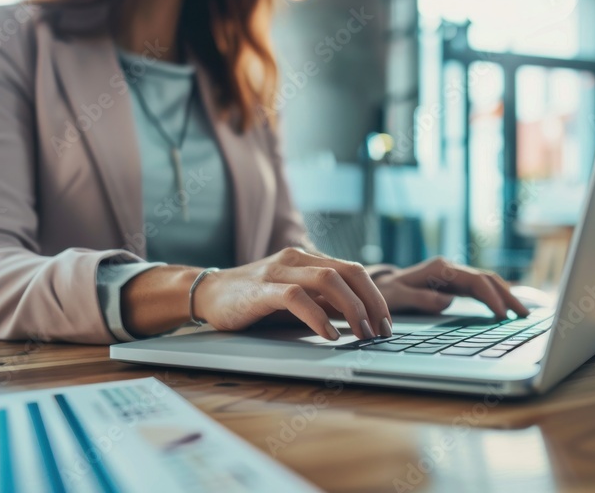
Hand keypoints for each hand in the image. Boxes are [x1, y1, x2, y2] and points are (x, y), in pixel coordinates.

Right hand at [193, 248, 390, 340]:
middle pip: (349, 272)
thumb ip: (323, 301)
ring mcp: (279, 272)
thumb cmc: (254, 298)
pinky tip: (330, 334)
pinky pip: (296, 299)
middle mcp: (297, 260)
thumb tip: (359, 317)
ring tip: (363, 333)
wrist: (208, 293)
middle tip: (382, 331)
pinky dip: (318, 317)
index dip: (376, 296)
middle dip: (372, 303)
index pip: (354, 270)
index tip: (387, 323)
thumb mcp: (296, 297)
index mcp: (308, 260)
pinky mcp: (261, 291)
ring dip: (353, 309)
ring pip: (328, 280)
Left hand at [372, 257, 528, 319]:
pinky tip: (506, 308)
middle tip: (525, 314)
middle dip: (507, 295)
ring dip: (505, 296)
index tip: (502, 314)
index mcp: (439, 269)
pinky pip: (480, 289)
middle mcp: (450, 268)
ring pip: (487, 283)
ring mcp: (453, 275)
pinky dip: (495, 297)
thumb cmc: (386, 292)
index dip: (490, 297)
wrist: (380, 286)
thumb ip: (420, 298)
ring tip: (522, 313)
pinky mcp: (454, 284)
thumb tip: (447, 301)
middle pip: (486, 279)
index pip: (474, 281)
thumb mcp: (397, 296)